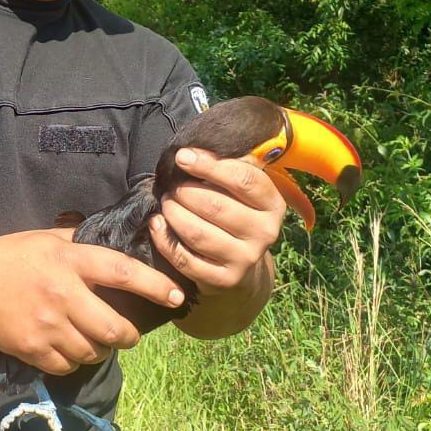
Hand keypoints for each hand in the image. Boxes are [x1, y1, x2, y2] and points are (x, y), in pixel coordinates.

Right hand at [0, 229, 186, 375]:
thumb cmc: (14, 254)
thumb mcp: (51, 238)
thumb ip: (84, 244)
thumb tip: (122, 243)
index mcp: (70, 260)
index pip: (122, 272)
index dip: (154, 285)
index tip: (175, 295)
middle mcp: (62, 294)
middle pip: (113, 329)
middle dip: (129, 336)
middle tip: (129, 334)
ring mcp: (47, 326)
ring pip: (93, 352)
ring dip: (102, 350)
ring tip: (97, 340)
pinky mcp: (32, 349)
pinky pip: (68, 366)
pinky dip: (75, 361)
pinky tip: (70, 347)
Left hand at [150, 147, 285, 294]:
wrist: (241, 260)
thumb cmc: (235, 210)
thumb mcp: (240, 188)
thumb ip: (227, 167)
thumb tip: (195, 150)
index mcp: (273, 204)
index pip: (243, 180)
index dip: (209, 165)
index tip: (182, 156)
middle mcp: (266, 233)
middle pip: (217, 206)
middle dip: (185, 192)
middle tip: (171, 186)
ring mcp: (246, 259)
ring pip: (199, 233)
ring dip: (174, 214)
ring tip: (166, 203)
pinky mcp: (223, 280)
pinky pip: (186, 260)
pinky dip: (166, 240)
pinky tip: (157, 224)